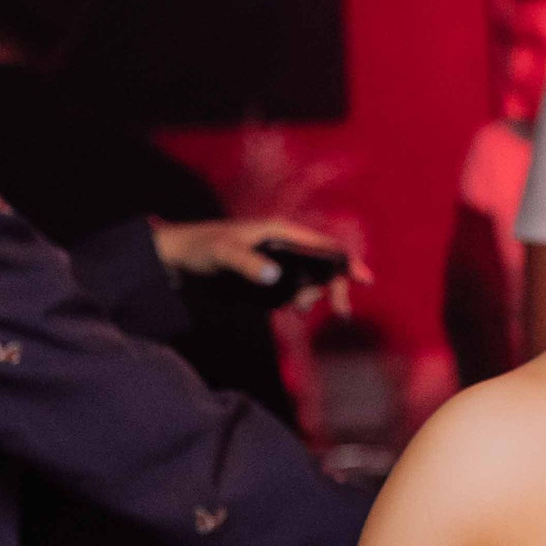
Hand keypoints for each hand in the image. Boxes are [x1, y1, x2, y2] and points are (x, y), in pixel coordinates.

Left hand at [151, 217, 363, 298]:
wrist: (181, 257)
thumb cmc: (202, 248)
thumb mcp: (223, 254)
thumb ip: (247, 264)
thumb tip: (275, 277)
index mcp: (280, 232)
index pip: (323, 245)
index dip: (346, 261)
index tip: (365, 279)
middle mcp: (284, 243)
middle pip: (323, 264)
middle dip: (334, 287)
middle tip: (340, 313)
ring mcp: (278, 260)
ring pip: (310, 279)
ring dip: (312, 296)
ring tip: (295, 310)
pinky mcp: (269, 274)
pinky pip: (294, 287)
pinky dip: (298, 300)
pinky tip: (288, 310)